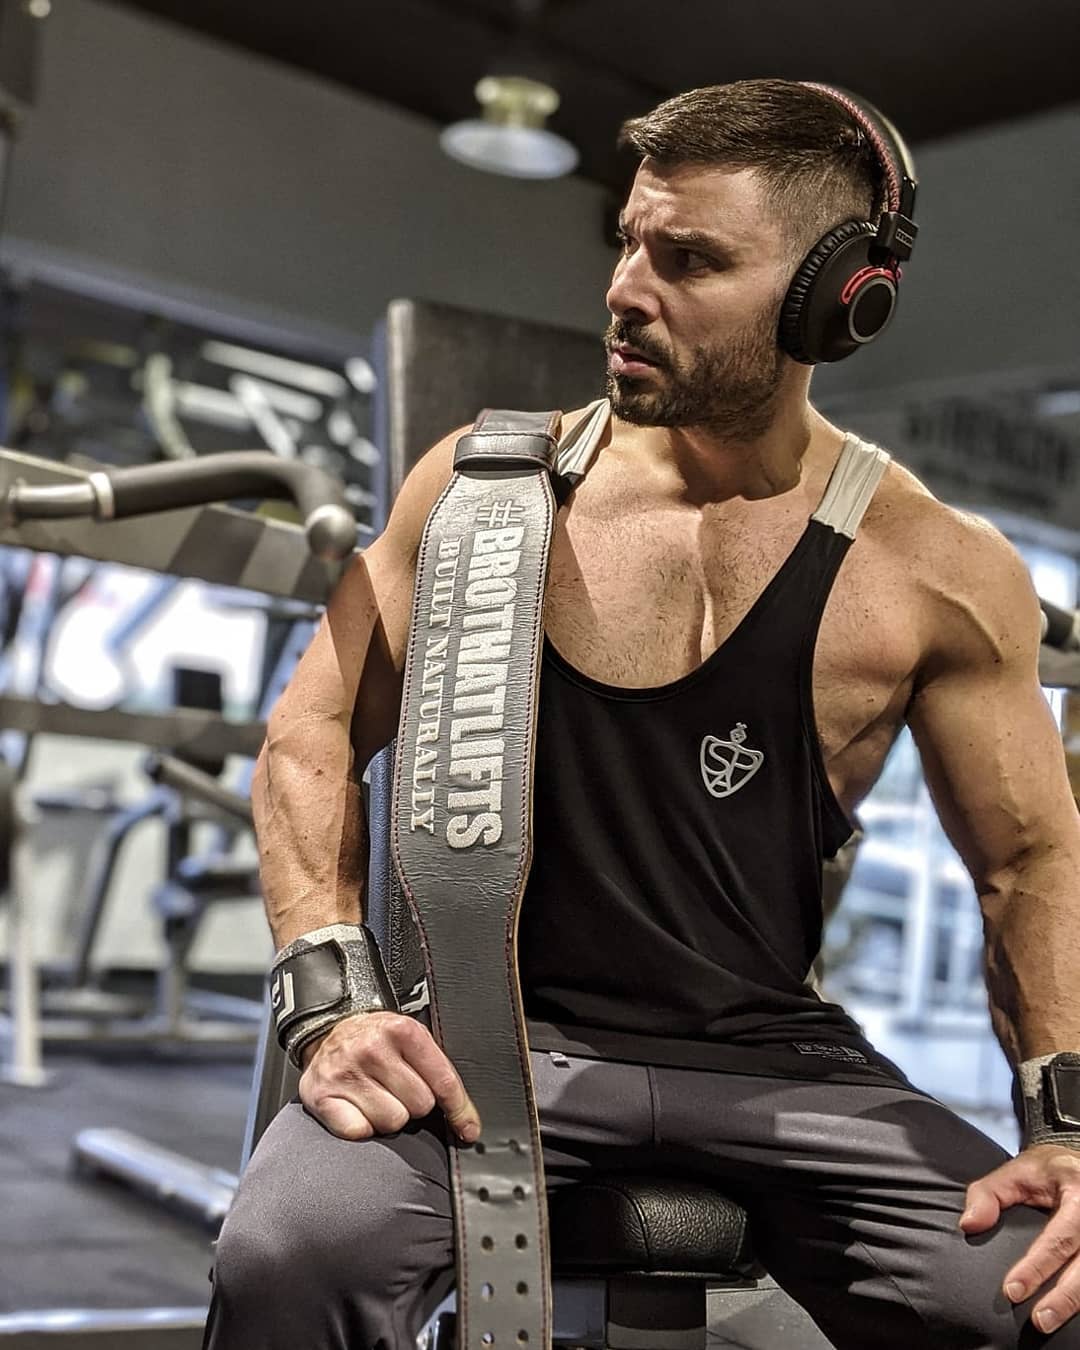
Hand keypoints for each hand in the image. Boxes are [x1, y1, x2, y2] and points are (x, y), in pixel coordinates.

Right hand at [299, 1010, 481, 1144]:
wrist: (328, 1031)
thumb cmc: (376, 1040)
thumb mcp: (410, 1038)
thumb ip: (436, 1068)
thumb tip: (466, 1120)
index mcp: (402, 1030)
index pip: (442, 1081)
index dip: (459, 1110)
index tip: (468, 1129)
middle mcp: (372, 1048)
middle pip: (419, 1106)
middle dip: (414, 1104)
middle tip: (398, 1089)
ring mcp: (345, 1072)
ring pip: (392, 1122)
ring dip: (389, 1116)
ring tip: (377, 1096)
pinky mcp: (322, 1096)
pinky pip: (360, 1132)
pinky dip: (362, 1126)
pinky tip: (358, 1108)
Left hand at [960, 1143, 1079, 1334]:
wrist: (1078, 1167)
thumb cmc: (1047, 1172)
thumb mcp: (1015, 1172)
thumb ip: (988, 1194)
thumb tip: (969, 1225)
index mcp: (1077, 1195)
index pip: (1058, 1238)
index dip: (1037, 1267)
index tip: (1012, 1290)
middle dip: (1063, 1297)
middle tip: (1040, 1320)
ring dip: (1074, 1303)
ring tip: (1049, 1323)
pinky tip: (1068, 1313)